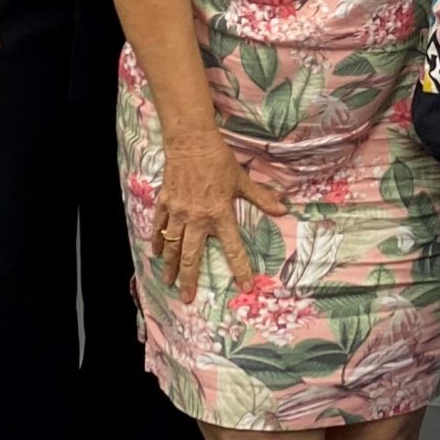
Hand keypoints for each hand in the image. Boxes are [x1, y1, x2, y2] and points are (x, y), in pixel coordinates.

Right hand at [152, 129, 289, 297]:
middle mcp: (198, 218)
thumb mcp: (243, 180)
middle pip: (192, 255)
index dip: (240, 269)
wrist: (191, 142)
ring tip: (168, 281)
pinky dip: (157, 240)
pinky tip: (155, 252)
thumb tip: (283, 209)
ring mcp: (179, 212)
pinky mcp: (166, 203)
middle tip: (186, 297)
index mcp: (220, 214)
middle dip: (190, 279)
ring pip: (173, 245)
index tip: (244, 287)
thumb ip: (261, 198)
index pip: (233, 248)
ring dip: (171, 265)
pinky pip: (159, 226)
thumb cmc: (219, 161)